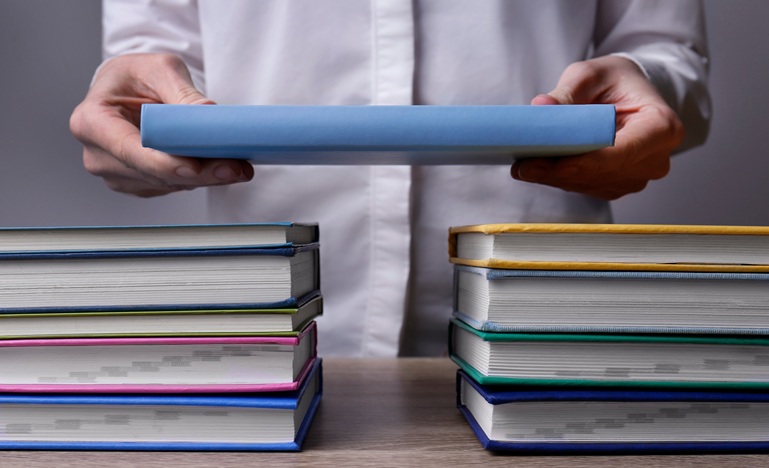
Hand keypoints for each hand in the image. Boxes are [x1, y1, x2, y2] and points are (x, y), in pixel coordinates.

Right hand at [70, 53, 253, 196]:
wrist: (130, 89)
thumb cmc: (137, 76)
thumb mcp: (159, 69)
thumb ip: (181, 91)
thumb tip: (207, 113)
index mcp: (91, 121)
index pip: (129, 150)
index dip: (163, 163)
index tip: (195, 168)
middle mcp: (98, 155)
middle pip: (153, 173)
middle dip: (199, 173)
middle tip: (236, 166)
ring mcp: (116, 174)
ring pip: (168, 184)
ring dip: (205, 178)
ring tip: (236, 165)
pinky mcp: (138, 184)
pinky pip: (173, 186)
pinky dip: (198, 179)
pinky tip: (219, 167)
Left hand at [511, 55, 683, 199]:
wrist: (628, 95)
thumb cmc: (616, 81)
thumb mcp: (592, 74)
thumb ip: (568, 90)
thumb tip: (541, 107)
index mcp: (661, 127)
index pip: (622, 153)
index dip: (585, 162)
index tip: (553, 164)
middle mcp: (655, 159)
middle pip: (602, 173)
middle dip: (560, 172)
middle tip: (522, 167)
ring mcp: (637, 177)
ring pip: (590, 183)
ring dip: (554, 178)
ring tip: (522, 166)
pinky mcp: (618, 186)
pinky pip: (585, 187)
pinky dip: (560, 178)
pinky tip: (537, 170)